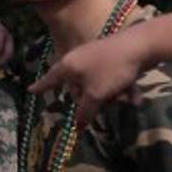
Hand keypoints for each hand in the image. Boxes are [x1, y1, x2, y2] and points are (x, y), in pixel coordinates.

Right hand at [29, 31, 145, 123]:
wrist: (141, 45)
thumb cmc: (111, 69)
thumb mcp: (96, 94)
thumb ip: (85, 111)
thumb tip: (77, 126)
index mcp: (68, 66)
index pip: (50, 79)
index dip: (41, 87)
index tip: (30, 90)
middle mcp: (78, 60)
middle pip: (79, 88)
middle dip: (93, 99)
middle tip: (104, 105)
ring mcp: (97, 58)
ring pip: (99, 85)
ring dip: (112, 95)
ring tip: (126, 98)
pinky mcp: (113, 58)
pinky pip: (113, 78)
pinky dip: (122, 87)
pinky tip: (135, 95)